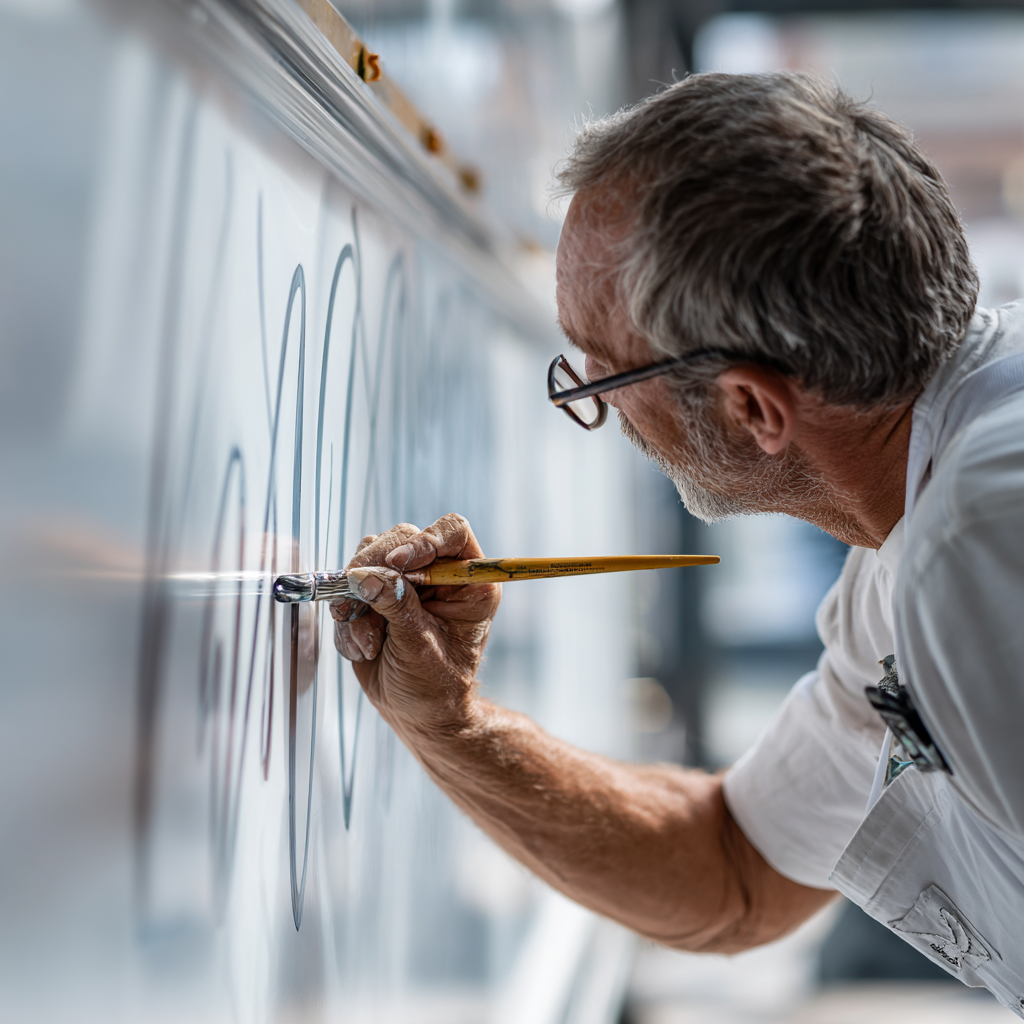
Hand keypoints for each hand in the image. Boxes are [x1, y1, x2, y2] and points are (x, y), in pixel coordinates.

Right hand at [330, 514, 500, 734]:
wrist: (415, 714)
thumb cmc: (435, 688)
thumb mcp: (420, 647)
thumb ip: (397, 608)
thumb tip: (366, 576)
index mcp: (468, 582)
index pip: (452, 532)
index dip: (424, 540)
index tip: (398, 564)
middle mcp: (437, 574)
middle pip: (401, 538)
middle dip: (375, 569)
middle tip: (359, 600)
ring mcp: (404, 582)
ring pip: (369, 558)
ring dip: (358, 600)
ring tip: (369, 642)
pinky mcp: (375, 594)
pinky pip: (349, 587)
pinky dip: (348, 618)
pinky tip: (364, 648)